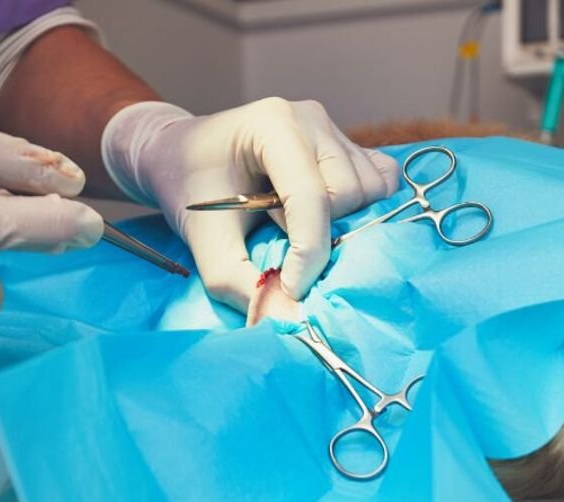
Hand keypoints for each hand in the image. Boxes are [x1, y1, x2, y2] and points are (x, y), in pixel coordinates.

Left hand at [101, 98, 398, 309]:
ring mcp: (332, 128)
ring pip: (370, 190)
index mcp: (272, 125)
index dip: (307, 254)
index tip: (291, 290)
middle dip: (320, 234)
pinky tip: (328, 216)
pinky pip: (381, 181)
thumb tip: (292, 320)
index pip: (311, 197)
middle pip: (348, 194)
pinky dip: (364, 208)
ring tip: (295, 225)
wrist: (182, 155)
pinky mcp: (348, 145)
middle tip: (278, 242)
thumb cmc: (191, 191)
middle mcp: (310, 118)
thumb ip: (243, 284)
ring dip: (343, 222)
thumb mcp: (205, 244)